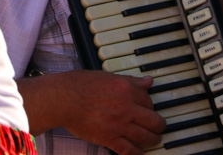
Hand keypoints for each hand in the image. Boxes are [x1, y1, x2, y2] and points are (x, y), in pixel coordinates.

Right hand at [20, 70, 165, 154]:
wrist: (63, 99)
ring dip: (153, 140)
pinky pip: (129, 149)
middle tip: (159, 127)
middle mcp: (126, 107)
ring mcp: (119, 124)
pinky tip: (140, 153)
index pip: (149, 100)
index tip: (149, 109)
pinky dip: (137, 153)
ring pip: (146, 136)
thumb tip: (148, 82)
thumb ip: (130, 81)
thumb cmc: (80, 85)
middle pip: (154, 120)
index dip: (151, 106)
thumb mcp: (108, 76)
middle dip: (159, 125)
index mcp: (126, 89)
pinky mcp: (109, 138)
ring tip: (154, 140)